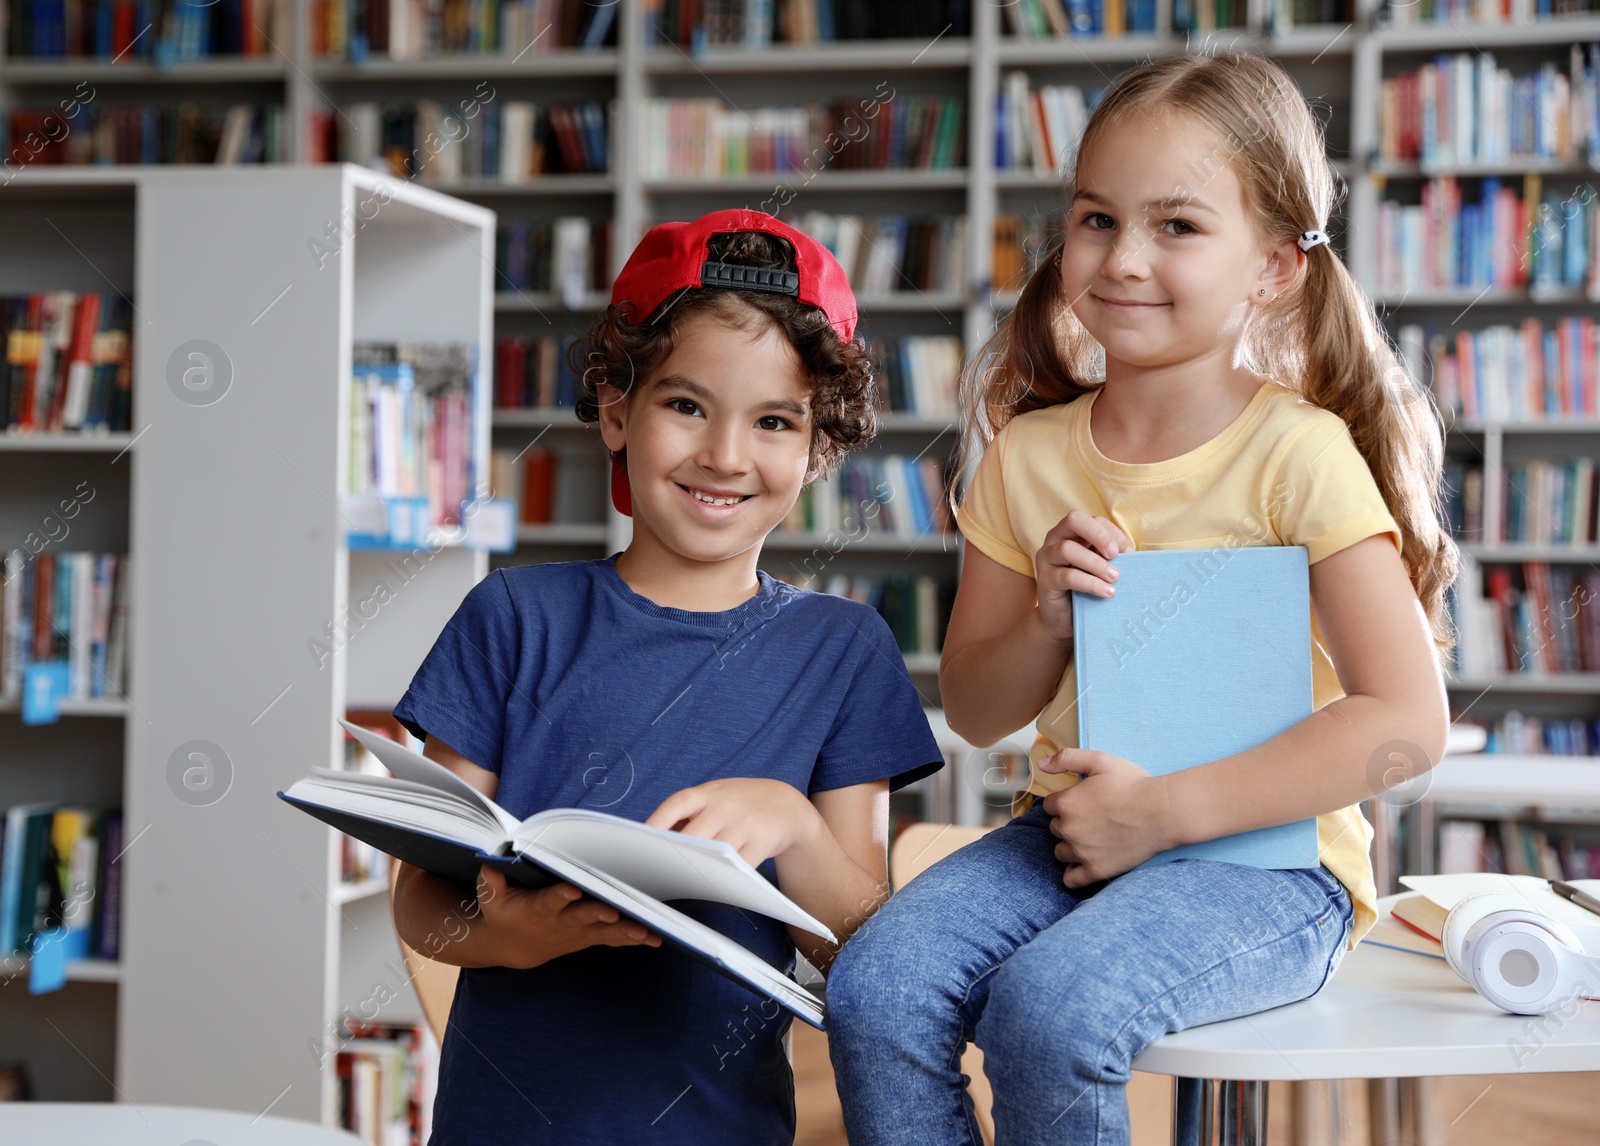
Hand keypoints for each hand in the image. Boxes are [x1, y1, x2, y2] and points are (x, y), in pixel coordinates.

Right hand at [474, 864, 659, 969]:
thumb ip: (492, 882)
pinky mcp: (589, 937)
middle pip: (583, 917)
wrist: (514, 947)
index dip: (560, 896)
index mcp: (538, 909)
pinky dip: (633, 939)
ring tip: (647, 932)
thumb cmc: (504, 914)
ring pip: (604, 932)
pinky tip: (655, 938)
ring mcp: (577, 932)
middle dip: (599, 914)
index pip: (549, 901)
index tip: (571, 889)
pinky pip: (613, 939)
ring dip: (625, 932)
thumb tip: (490, 863)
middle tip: (615, 912)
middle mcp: (561, 922)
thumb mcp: (491, 899)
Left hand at [646, 778, 820, 867]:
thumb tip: (654, 838)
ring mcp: (746, 824)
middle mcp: (726, 806)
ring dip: (699, 868)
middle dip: (677, 853)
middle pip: (695, 835)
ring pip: (716, 852)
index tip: (642, 837)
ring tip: (681, 879)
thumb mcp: (715, 796)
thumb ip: (688, 812)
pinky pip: (740, 865)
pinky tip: (713, 882)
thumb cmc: (738, 803)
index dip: (658, 820)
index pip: (678, 803)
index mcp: (709, 793)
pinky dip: (725, 876)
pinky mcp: (762, 842)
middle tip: (659, 869)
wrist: (785, 805)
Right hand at [1034, 510, 1133, 643]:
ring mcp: (1046, 559)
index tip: (1128, 552)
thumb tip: (1130, 552)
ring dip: (1096, 563)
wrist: (1064, 621)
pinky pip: (1067, 576)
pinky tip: (1106, 592)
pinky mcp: (1045, 580)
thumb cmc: (1086, 590)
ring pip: (1068, 549)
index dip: (1112, 532)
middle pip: (1074, 520)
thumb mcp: (1100, 569)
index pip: (1092, 519)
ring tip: (1114, 578)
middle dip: (1099, 535)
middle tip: (1115, 555)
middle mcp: (1055, 540)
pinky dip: (1091, 583)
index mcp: (1071, 532)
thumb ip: (1111, 557)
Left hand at [1038, 748, 1174, 888]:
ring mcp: (1081, 852)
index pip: (1050, 805)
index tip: (1084, 801)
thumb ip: (1067, 758)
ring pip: (1061, 852)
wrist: (1163, 812)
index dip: (1066, 801)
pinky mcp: (1096, 870)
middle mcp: (1069, 829)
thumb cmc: (1134, 785)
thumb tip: (1041, 764)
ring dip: (1070, 845)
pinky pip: (1071, 879)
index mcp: (1067, 803)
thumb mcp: (1101, 761)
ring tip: (1092, 838)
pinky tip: (1084, 863)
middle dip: (1068, 822)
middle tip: (1092, 817)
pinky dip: (1073, 872)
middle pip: (1055, 828)